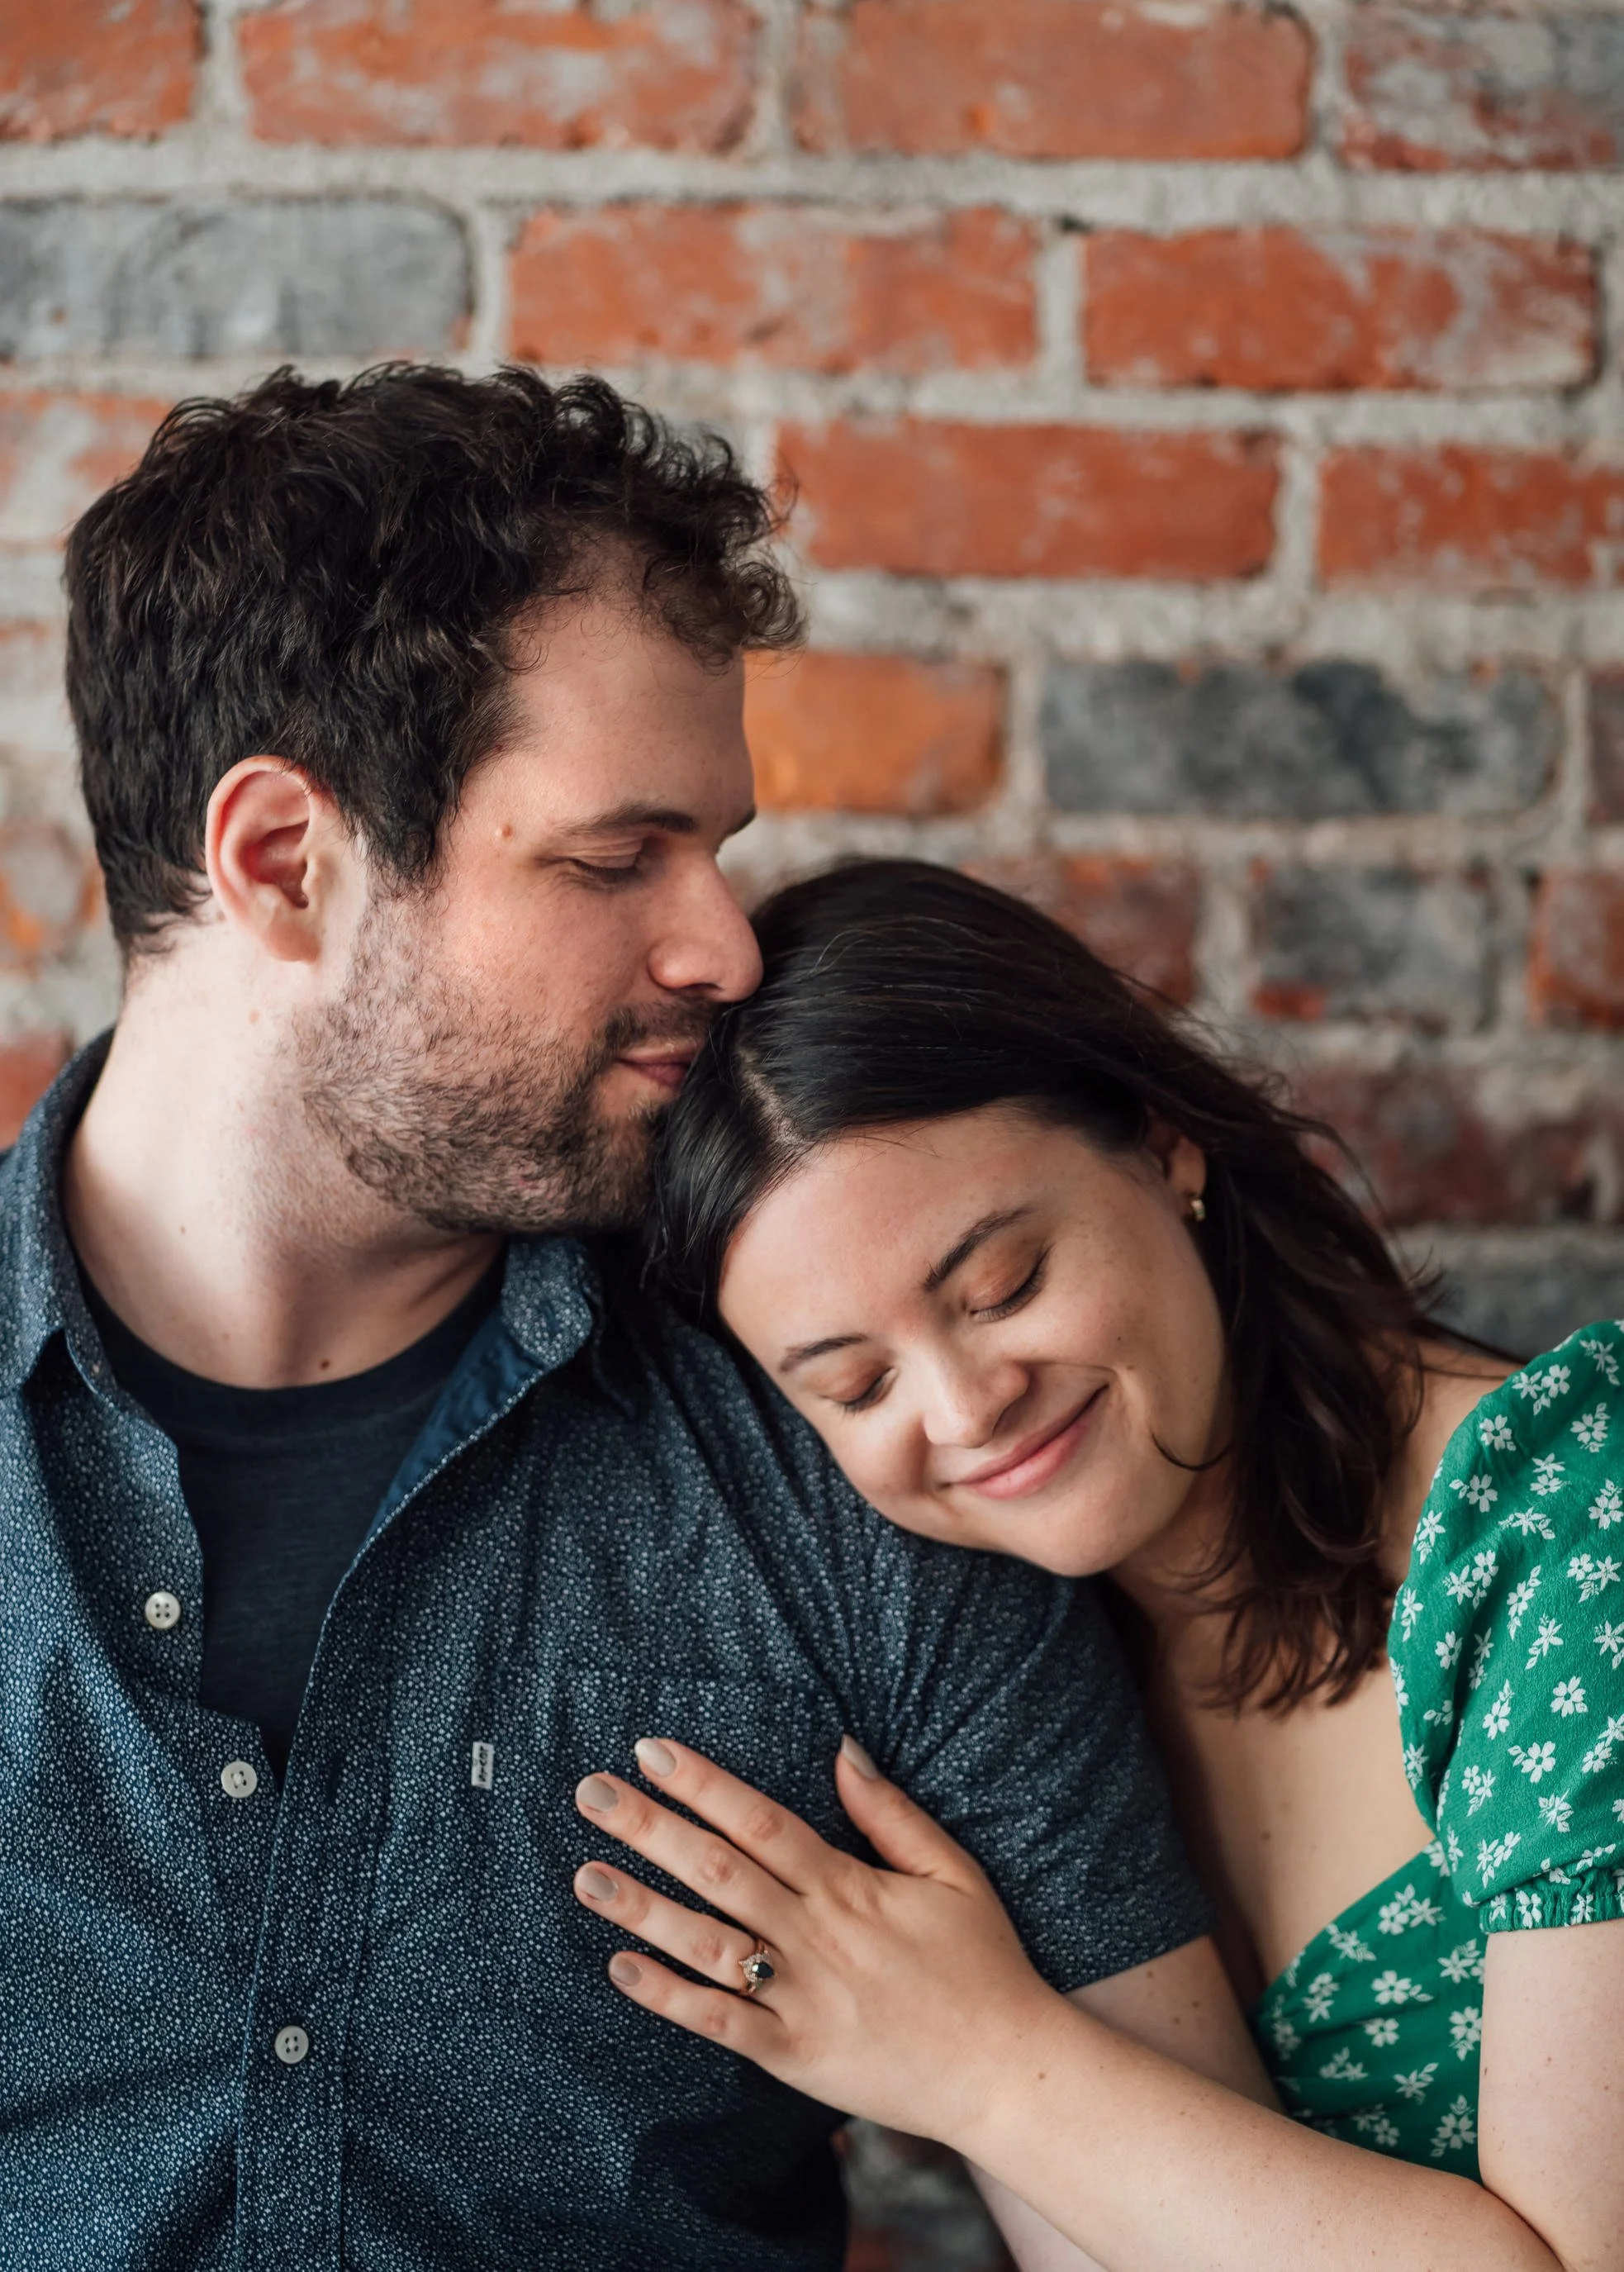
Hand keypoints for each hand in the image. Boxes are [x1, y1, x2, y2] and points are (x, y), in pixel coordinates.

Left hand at [572, 1734, 1072, 2147]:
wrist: (1007, 2073)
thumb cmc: (983, 1965)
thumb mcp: (952, 1873)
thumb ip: (890, 1813)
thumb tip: (841, 1748)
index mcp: (849, 1888)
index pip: (760, 1821)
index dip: (702, 1783)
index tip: (650, 1750)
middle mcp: (816, 1938)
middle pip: (718, 1872)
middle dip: (651, 1829)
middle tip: (591, 1793)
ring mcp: (802, 2000)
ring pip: (707, 1946)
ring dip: (642, 1908)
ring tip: (587, 1873)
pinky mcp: (795, 2057)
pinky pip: (721, 2023)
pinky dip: (669, 1997)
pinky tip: (621, 1968)